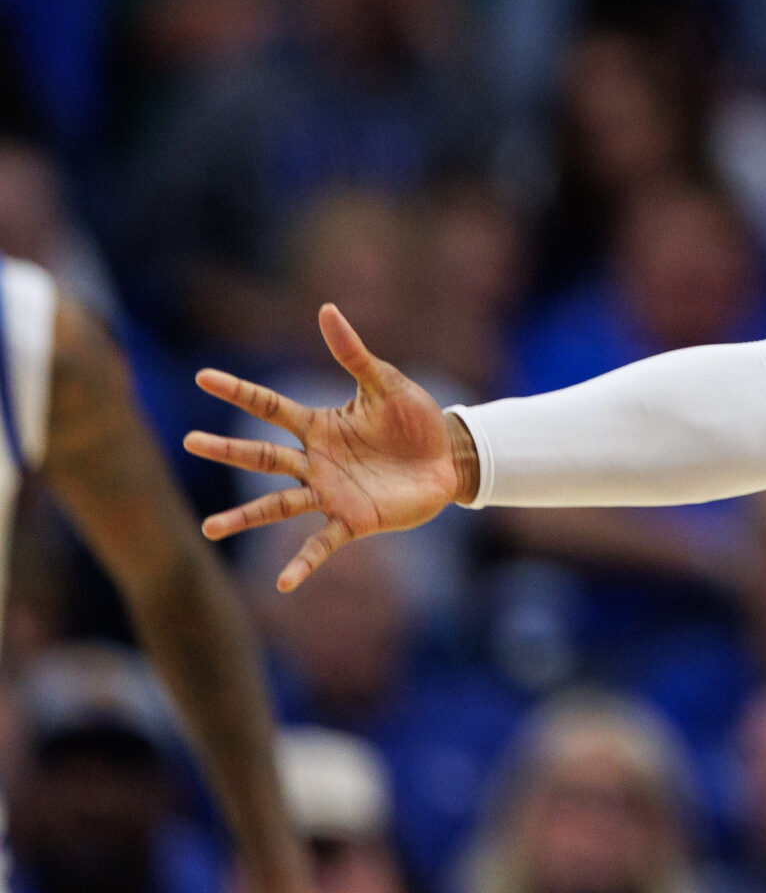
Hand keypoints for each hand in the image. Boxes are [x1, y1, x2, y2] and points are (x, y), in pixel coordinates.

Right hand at [185, 305, 465, 590]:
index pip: (269, 406)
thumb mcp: (386, 382)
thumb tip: (325, 309)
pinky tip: (283, 583)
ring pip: (277, 505)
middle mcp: (315, 461)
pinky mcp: (353, 520)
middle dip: (226, 450)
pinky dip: (302, 563)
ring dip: (244, 518)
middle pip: (261, 456)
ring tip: (209, 528)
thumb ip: (353, 352)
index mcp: (320, 425)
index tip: (202, 376)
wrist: (449, 458)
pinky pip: (321, 544)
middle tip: (188, 442)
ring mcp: (330, 493)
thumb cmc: (415, 420)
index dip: (238, 391)